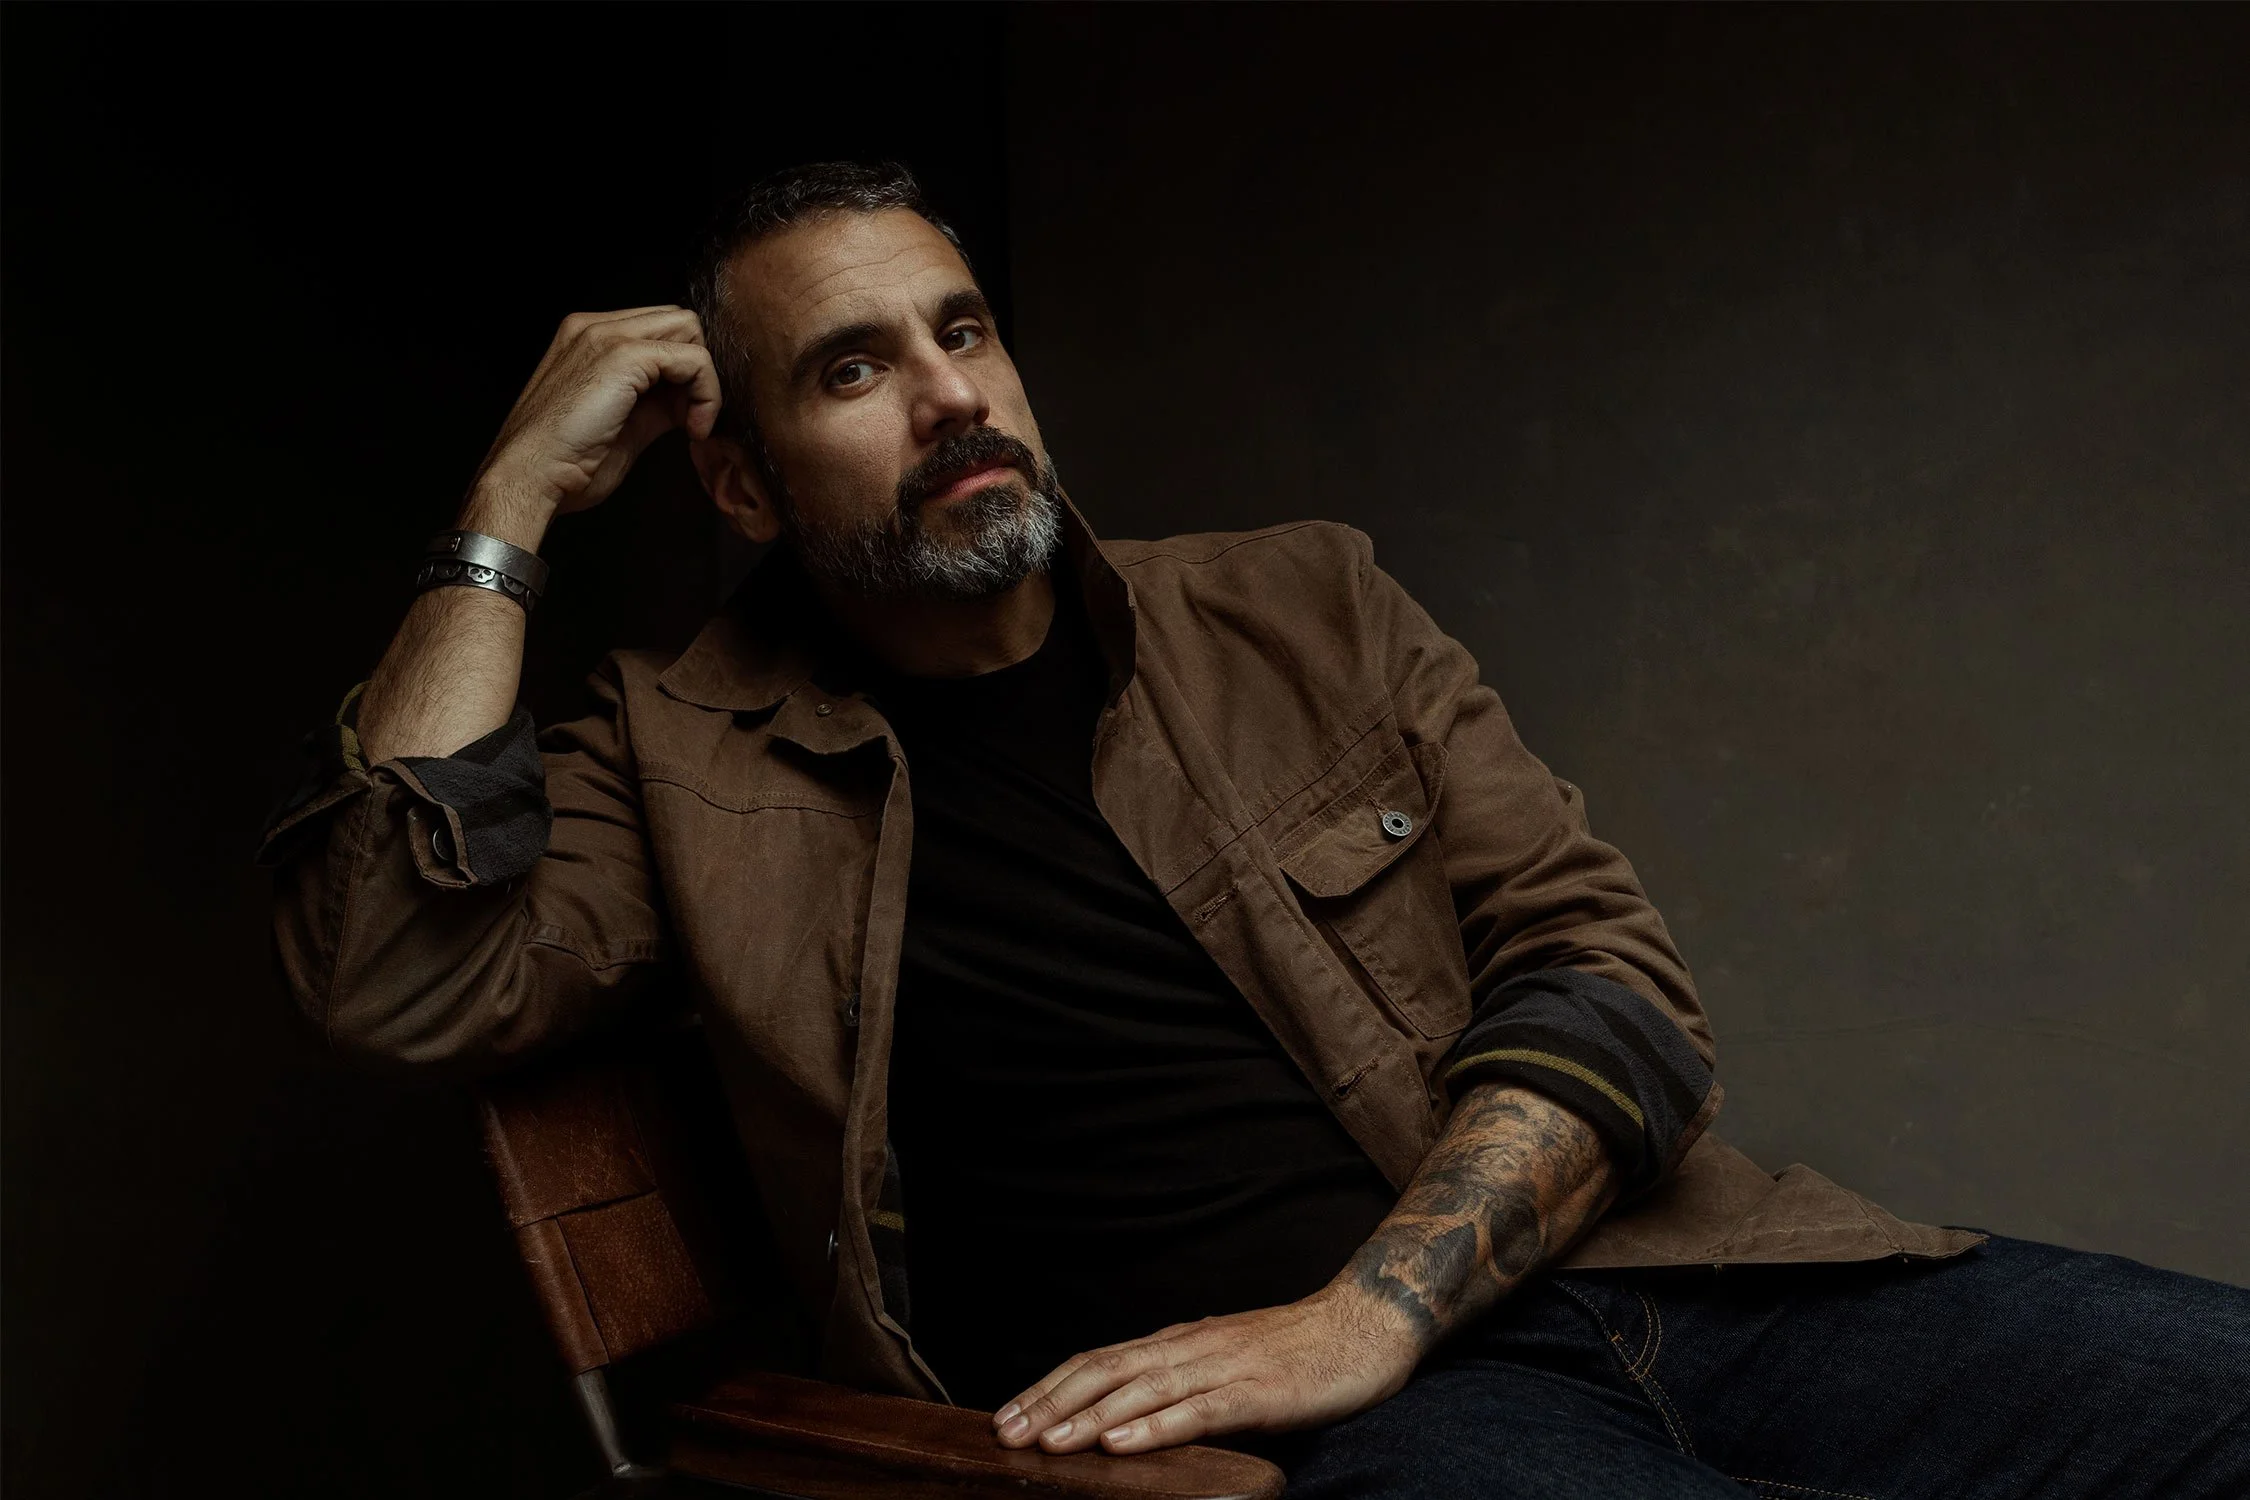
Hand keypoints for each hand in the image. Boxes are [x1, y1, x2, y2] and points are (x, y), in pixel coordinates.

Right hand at [463, 305, 722, 540]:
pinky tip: (691, 428)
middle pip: (678, 323)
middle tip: (691, 417)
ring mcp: (606, 336)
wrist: (528, 476)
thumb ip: (655, 403)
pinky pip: (694, 359)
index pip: (658, 330)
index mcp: (588, 338)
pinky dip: (707, 394)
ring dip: (704, 380)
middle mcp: (594, 327)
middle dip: (697, 370)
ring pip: (689, 331)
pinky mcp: (623, 356)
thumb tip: (691, 401)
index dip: (683, 370)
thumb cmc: (565, 463)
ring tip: (691, 424)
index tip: (683, 415)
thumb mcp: (621, 424)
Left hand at [991, 1283, 1422, 1456]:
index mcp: (1179, 1343)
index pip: (1098, 1361)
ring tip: (1047, 1443)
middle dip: (1050, 1404)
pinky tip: (1122, 1442)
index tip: (1005, 1415)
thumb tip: (1125, 1422)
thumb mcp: (1226, 1367)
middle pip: (1105, 1372)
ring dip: (1088, 1417)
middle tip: (1003, 1433)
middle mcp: (1191, 1348)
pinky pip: (1199, 1410)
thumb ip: (1181, 1388)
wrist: (1366, 1323)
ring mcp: (1224, 1367)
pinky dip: (1155, 1426)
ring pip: (1142, 1390)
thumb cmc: (1297, 1352)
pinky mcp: (1259, 1391)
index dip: (1048, 1388)